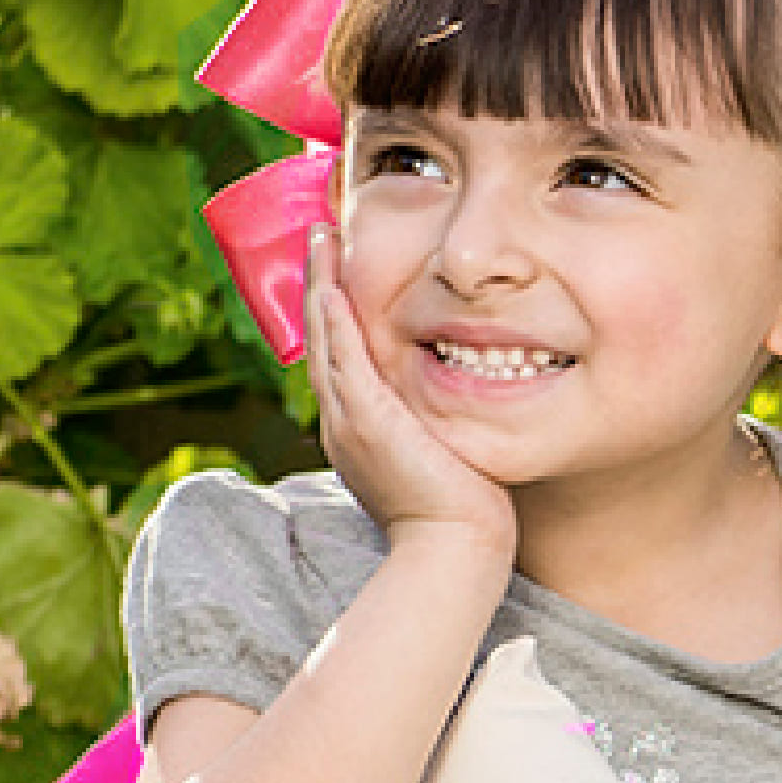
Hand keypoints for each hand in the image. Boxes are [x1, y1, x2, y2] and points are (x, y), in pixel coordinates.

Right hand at [302, 230, 518, 568]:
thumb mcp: (443, 452)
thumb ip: (438, 420)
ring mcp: (349, 420)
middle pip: (321, 339)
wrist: (456, 549)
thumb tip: (459, 397)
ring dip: (320, 285)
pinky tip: (332, 282)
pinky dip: (334, 320)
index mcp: (358, 429)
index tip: (337, 267)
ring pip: (325, 340)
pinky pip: (342, 359)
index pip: (340, 355)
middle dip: (319, 283)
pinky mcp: (366, 421)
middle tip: (320, 233)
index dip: (334, 309)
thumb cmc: (462, 510)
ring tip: (322, 237)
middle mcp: (344, 421)